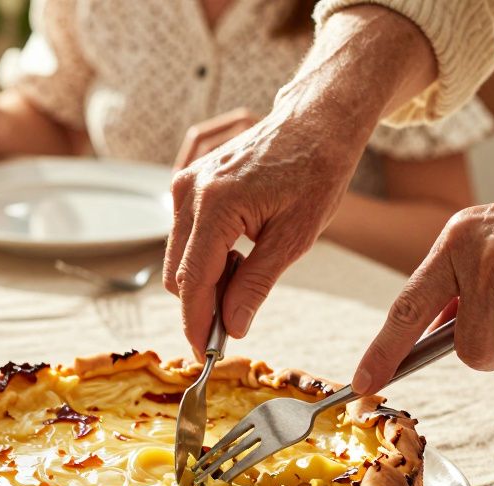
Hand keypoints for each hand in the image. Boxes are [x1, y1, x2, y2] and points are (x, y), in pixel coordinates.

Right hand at [164, 98, 373, 353]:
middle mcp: (190, 192)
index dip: (197, 323)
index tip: (204, 354)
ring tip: (251, 268)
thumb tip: (232, 326)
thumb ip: (257, 284)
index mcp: (217, 204)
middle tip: (242, 313)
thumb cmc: (315, 170)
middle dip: (204, 303)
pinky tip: (241, 250)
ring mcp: (185, 185)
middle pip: (178, 274)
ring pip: (179, 259)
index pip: (193, 281)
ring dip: (208, 279)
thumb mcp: (295, 237)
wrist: (315, 122)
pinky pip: (186, 237)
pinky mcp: (188, 184)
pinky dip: (207, 256)